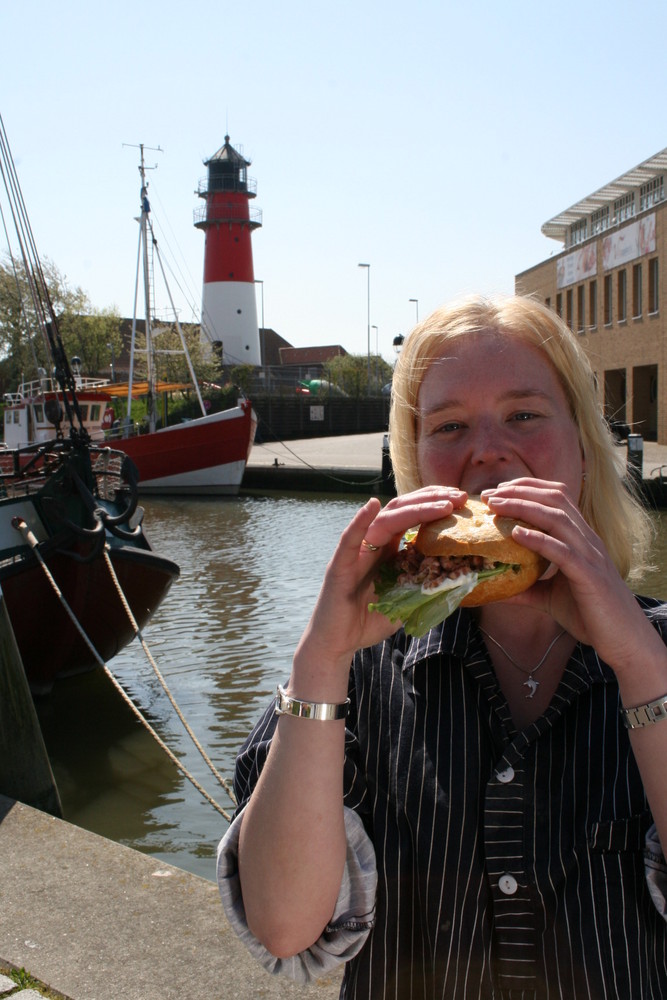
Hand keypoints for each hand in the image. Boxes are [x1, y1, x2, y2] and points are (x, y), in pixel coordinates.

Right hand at [292, 487, 466, 690]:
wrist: (337, 643)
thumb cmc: (369, 622)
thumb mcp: (407, 602)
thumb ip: (426, 588)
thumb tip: (460, 582)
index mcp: (388, 549)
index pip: (412, 517)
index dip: (435, 506)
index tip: (461, 501)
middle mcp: (372, 544)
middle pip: (401, 510)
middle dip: (431, 500)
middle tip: (459, 496)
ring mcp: (355, 553)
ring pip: (384, 521)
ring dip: (413, 508)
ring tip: (441, 503)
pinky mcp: (339, 566)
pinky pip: (349, 539)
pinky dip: (360, 521)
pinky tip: (372, 505)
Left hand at [481, 479, 659, 676]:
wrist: (622, 639)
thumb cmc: (589, 615)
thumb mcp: (550, 597)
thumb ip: (526, 588)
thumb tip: (495, 589)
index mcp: (580, 538)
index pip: (557, 497)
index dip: (528, 487)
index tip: (498, 490)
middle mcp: (586, 540)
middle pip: (555, 499)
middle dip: (519, 491)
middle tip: (488, 495)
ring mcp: (589, 555)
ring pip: (557, 518)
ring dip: (523, 507)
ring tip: (496, 507)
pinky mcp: (589, 575)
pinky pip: (562, 551)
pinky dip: (538, 539)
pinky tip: (517, 534)